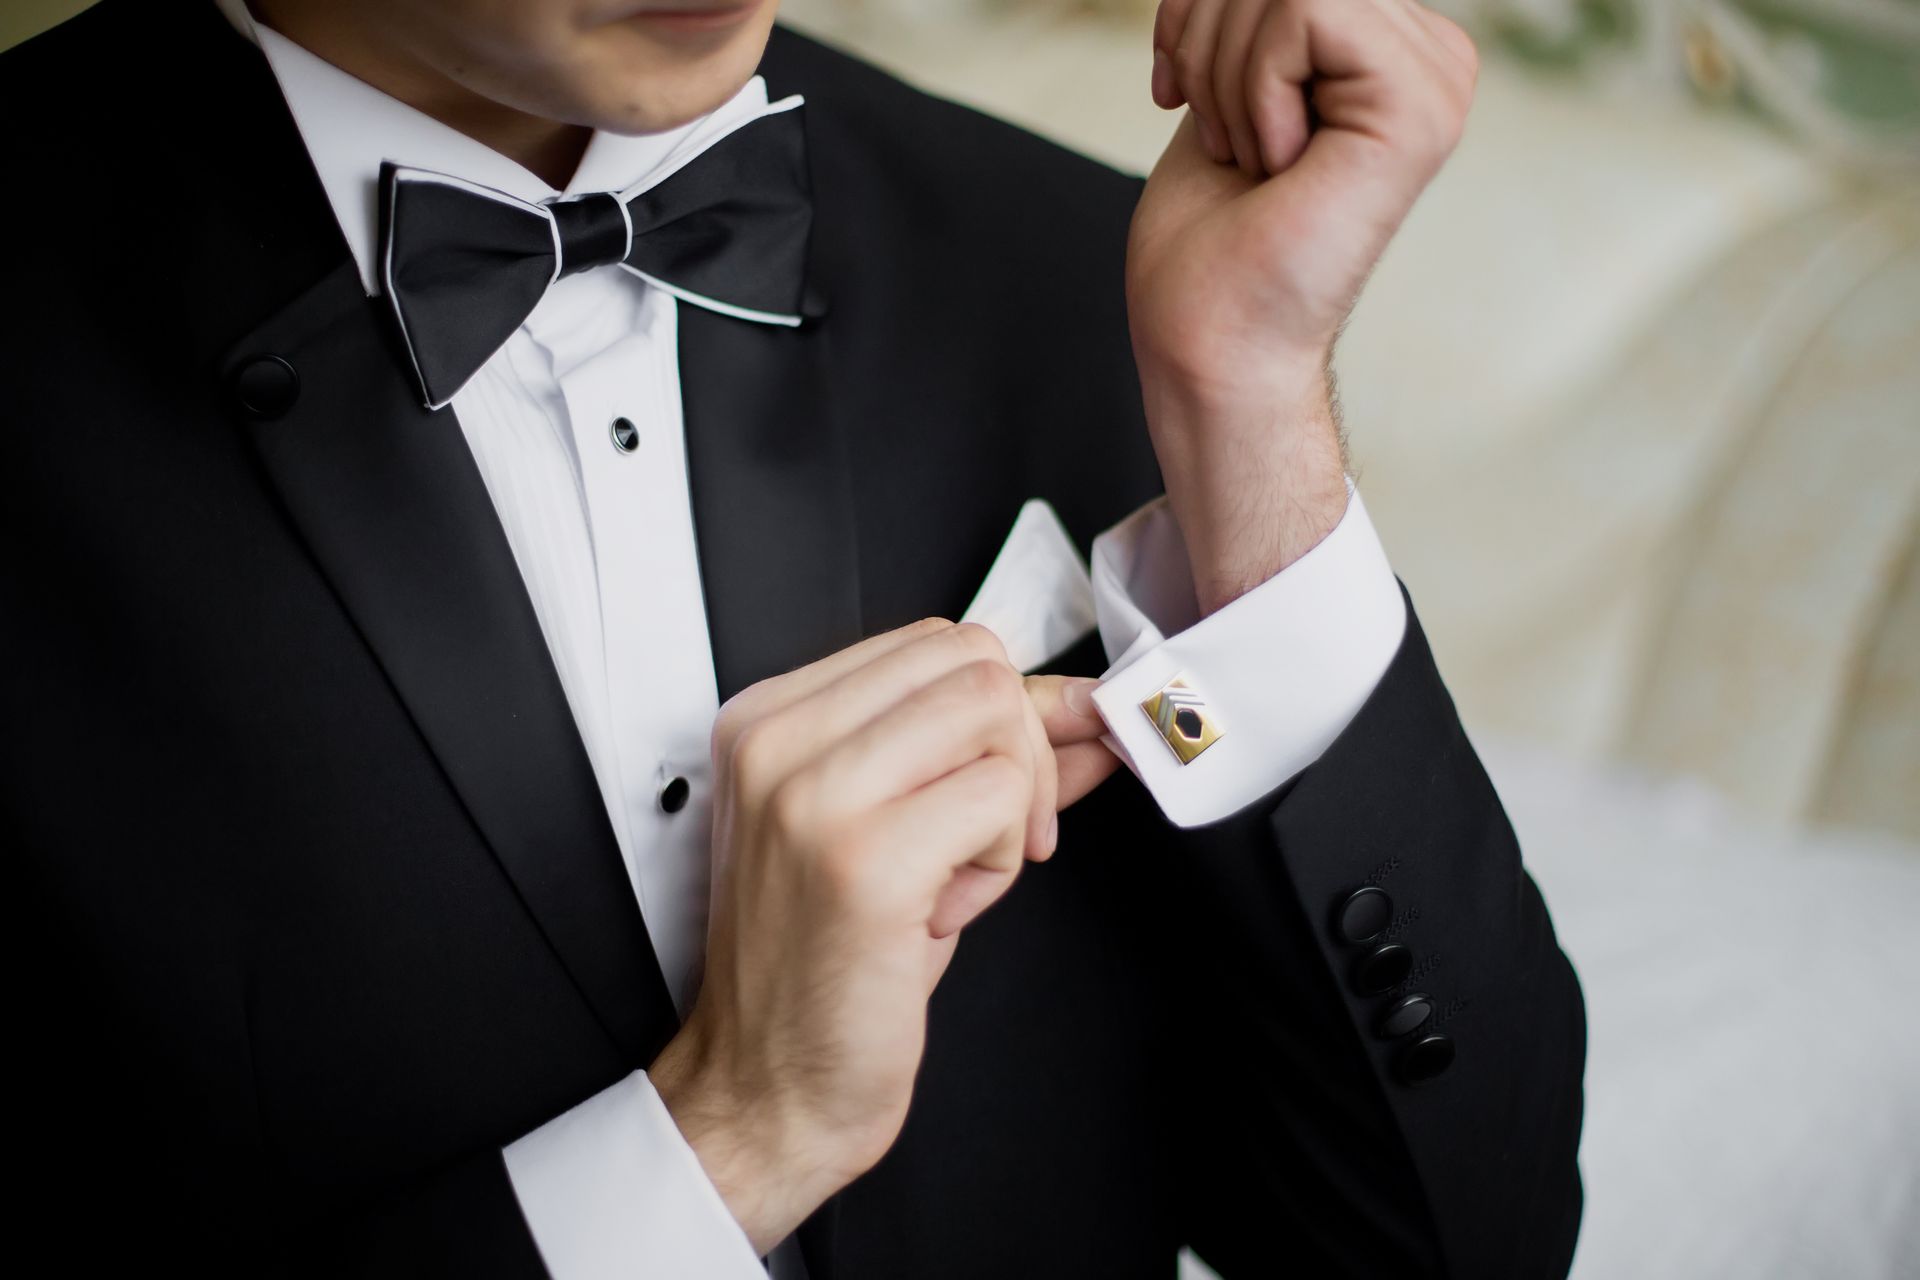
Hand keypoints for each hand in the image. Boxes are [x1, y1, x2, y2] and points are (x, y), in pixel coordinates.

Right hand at [648, 620, 1113, 1253]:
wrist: (767, 1089)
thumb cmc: (826, 969)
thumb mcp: (900, 827)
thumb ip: (986, 752)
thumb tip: (1089, 705)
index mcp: (768, 719)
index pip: (936, 642)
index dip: (1002, 713)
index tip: (1002, 785)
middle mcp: (777, 741)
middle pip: (975, 665)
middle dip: (1017, 754)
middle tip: (985, 841)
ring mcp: (814, 794)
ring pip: (996, 718)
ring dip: (1008, 809)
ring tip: (949, 878)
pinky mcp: (864, 859)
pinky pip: (1001, 800)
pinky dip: (1003, 862)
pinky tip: (943, 913)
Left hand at [1129, 0, 1477, 611]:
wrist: (1210, 342)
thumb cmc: (1207, 243)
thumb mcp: (1224, 82)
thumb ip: (1257, 19)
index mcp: (1389, 50)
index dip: (1201, 12)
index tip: (1182, 92)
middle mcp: (1430, 58)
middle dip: (1210, 37)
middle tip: (1228, 140)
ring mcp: (1435, 82)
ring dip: (1226, 75)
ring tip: (1253, 159)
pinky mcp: (1420, 106)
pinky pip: (1302, 11)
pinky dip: (1250, 88)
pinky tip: (1276, 162)